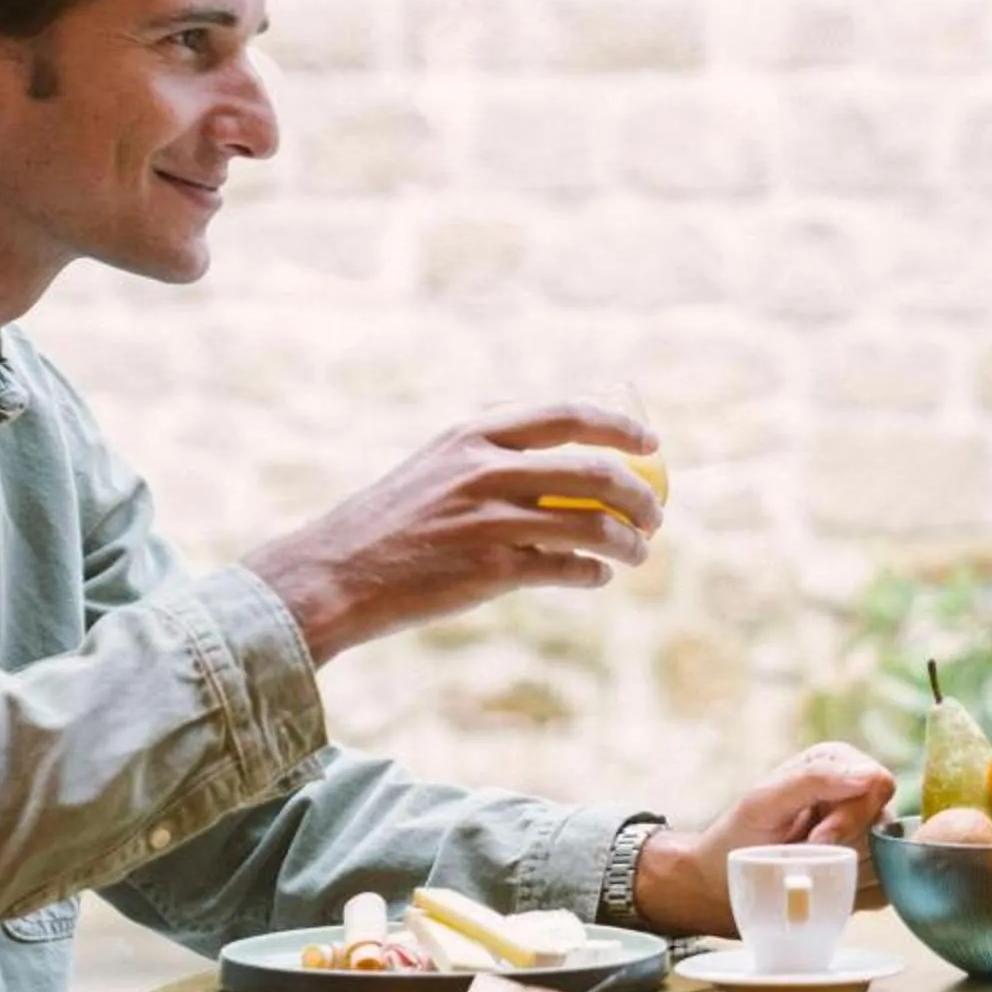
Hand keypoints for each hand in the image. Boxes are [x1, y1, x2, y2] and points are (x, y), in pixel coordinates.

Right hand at [243, 399, 663, 663]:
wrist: (334, 574)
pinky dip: (594, 573)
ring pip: (592, 526)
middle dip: (642, 495)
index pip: (567, 414)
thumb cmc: (390, 523)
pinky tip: (596, 577)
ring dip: (629, 542)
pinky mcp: (491, 569)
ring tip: (638, 552)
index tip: (652, 441)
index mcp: (473, 433)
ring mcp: (490, 519)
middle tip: (656, 513)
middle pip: (595, 472)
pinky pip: (568, 569)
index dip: (619, 426)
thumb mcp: (436, 466)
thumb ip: (491, 456)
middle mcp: (485, 468)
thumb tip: (562, 461)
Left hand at [631, 742, 897, 936]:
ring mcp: (864, 835)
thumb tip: (869, 775)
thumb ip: (814, 780)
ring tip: (809, 872)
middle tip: (806, 858)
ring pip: (888, 859)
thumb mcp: (764, 803)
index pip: (879, 784)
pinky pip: (884, 889)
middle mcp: (855, 794)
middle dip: (845, 847)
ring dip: (848, 873)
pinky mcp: (866, 872)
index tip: (818, 840)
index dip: (853, 815)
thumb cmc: (737, 839)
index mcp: (836, 763)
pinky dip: (856, 895)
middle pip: (885, 822)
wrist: (722, 887)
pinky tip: (825, 890)